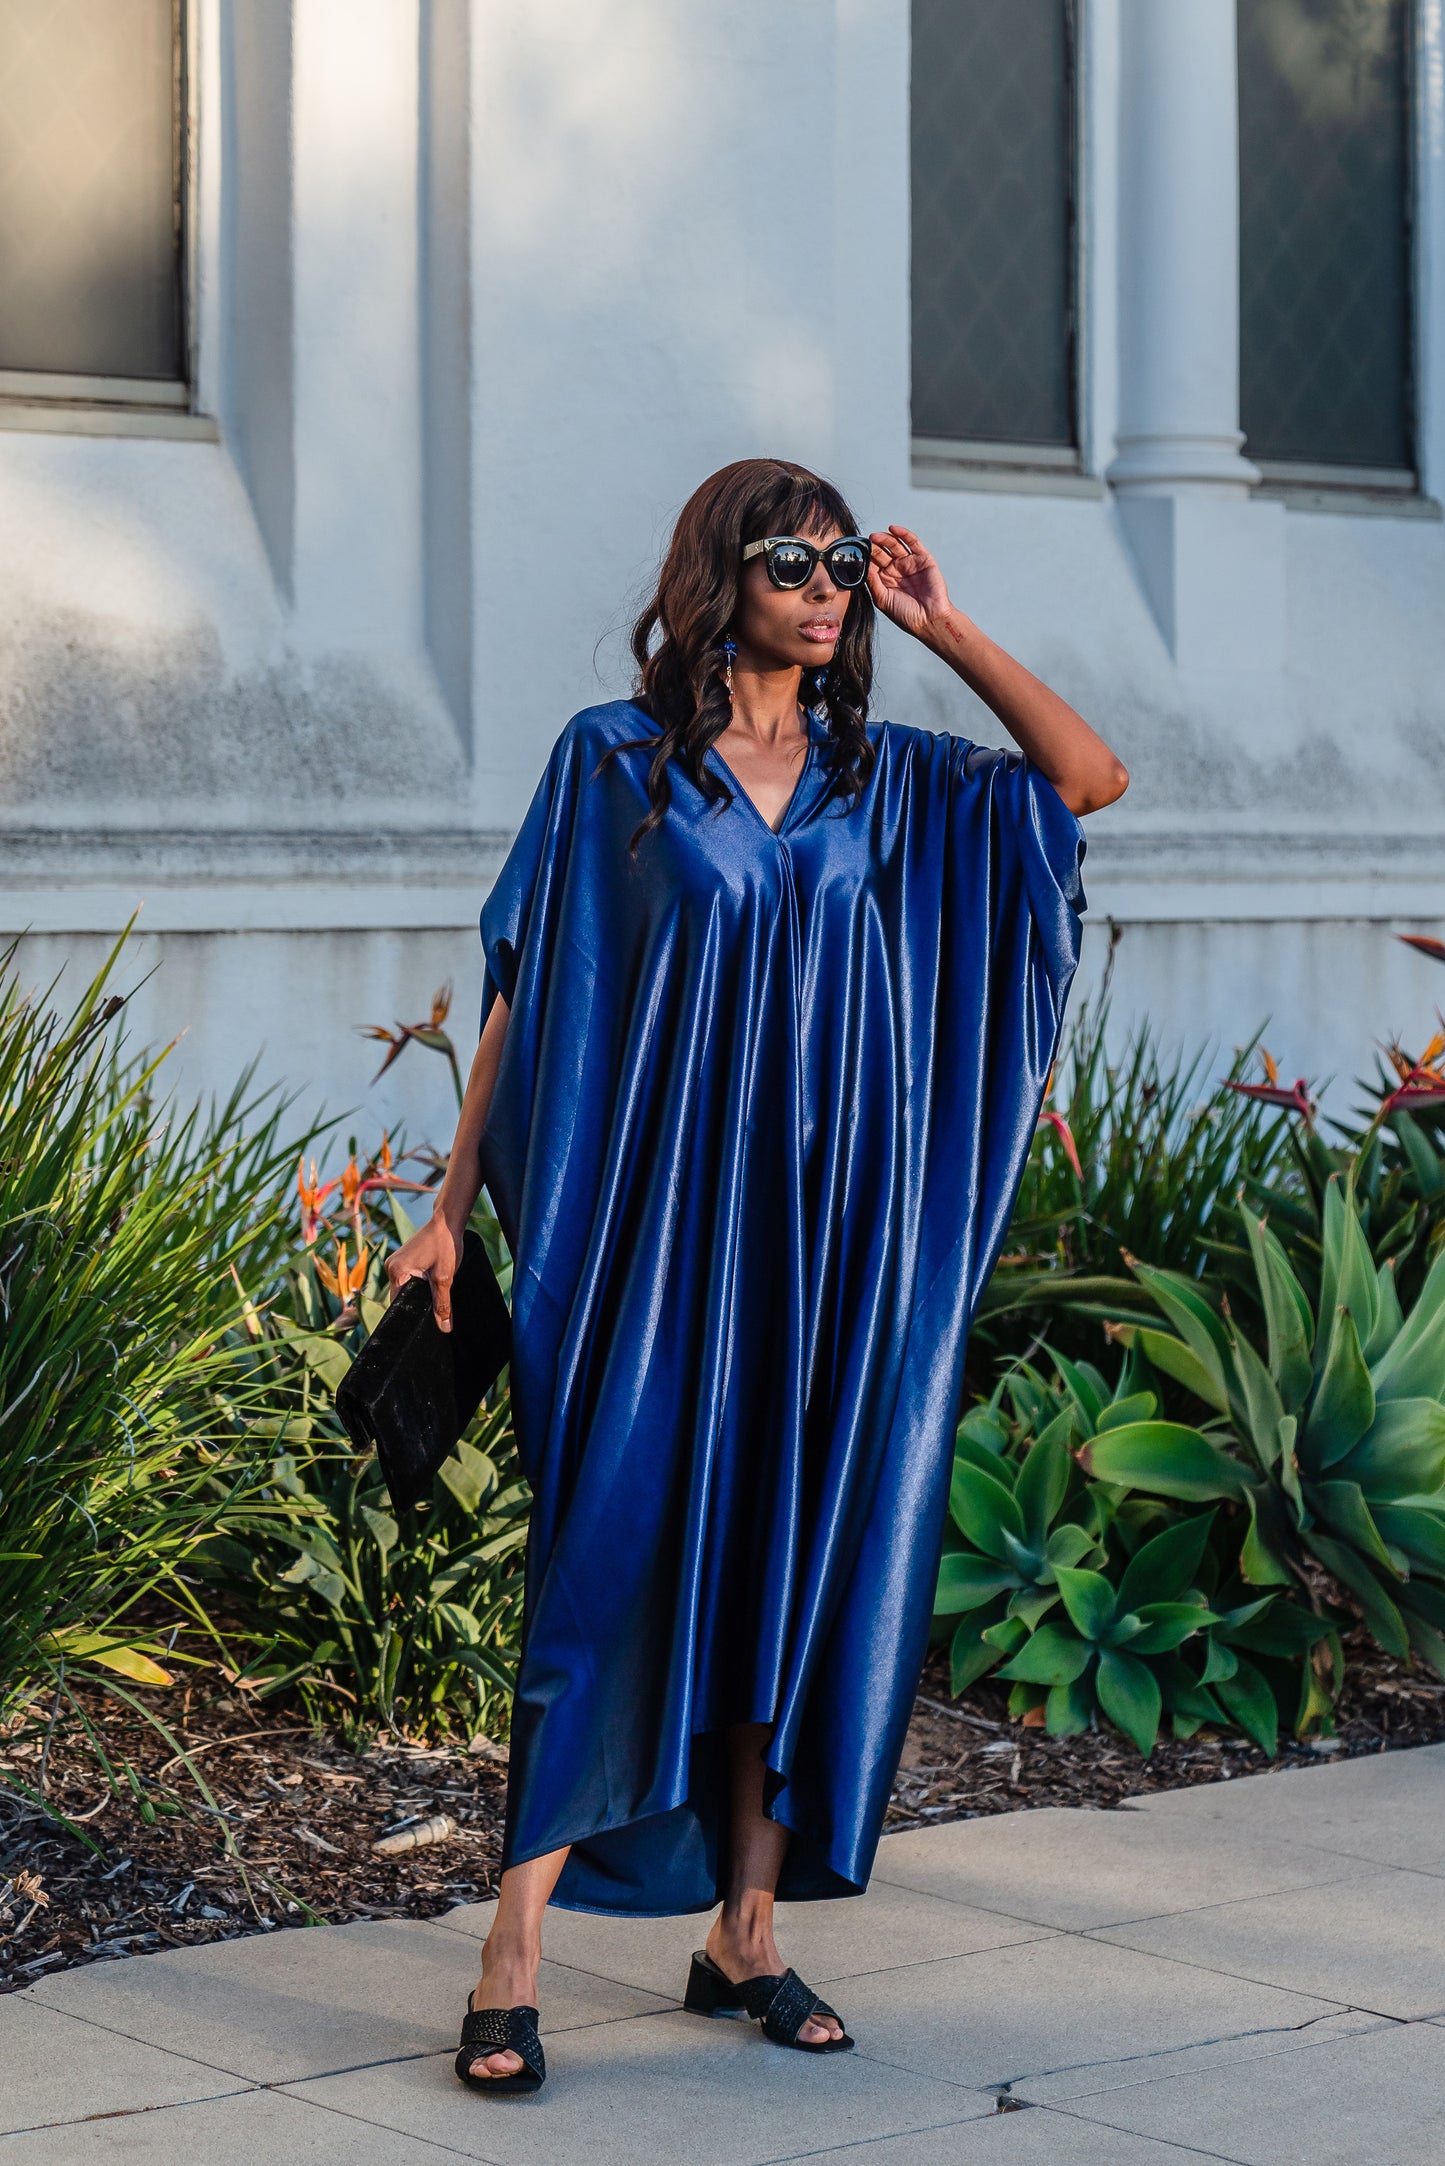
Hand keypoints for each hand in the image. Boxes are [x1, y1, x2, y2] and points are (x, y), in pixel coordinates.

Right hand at [385, 1212, 461, 1332]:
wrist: (448, 1221)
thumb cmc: (445, 1245)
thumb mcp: (444, 1278)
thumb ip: (443, 1304)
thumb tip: (444, 1328)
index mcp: (396, 1271)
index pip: (398, 1304)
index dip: (411, 1315)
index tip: (422, 1326)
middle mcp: (391, 1266)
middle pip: (402, 1297)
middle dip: (417, 1304)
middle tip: (433, 1314)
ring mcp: (396, 1262)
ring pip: (407, 1288)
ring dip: (420, 1293)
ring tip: (434, 1297)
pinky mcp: (404, 1259)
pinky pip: (409, 1279)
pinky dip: (420, 1284)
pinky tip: (432, 1285)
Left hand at [867, 525, 954, 643]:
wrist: (929, 620)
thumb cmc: (905, 615)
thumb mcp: (882, 600)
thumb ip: (872, 583)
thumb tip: (863, 566)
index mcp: (885, 580)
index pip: (873, 563)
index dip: (865, 557)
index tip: (856, 552)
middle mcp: (896, 570)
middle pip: (883, 552)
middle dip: (874, 547)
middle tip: (865, 543)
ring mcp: (910, 563)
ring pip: (895, 545)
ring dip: (885, 539)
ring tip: (874, 537)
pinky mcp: (923, 559)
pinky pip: (913, 543)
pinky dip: (903, 534)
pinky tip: (893, 529)